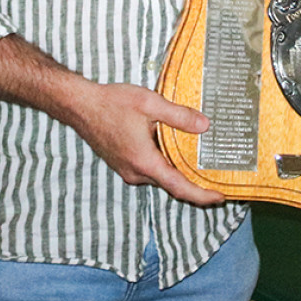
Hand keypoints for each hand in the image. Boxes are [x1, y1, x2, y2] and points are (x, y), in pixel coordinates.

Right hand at [66, 81, 225, 205]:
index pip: (178, 187)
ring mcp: (128, 170)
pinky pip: (150, 170)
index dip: (201, 195)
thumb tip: (204, 125)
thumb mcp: (150, 104)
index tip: (220, 197)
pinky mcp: (124, 164)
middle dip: (195, 184)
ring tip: (203, 165)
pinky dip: (166, 166)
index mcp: (144, 162)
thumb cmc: (112, 103)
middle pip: (171, 184)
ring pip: (160, 176)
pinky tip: (177, 153)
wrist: (80, 105)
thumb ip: (179, 116)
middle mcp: (135, 172)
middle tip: (219, 179)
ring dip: (180, 173)